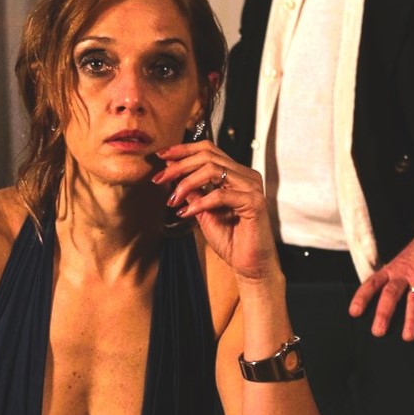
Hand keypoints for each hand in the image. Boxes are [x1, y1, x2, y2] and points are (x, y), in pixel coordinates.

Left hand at [152, 140, 278, 282]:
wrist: (249, 265)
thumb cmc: (230, 239)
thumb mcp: (203, 211)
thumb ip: (192, 191)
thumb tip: (172, 172)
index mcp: (236, 174)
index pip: (209, 150)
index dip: (184, 150)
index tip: (162, 157)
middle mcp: (246, 175)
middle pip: (208, 156)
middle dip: (179, 165)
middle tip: (159, 178)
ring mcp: (252, 187)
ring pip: (213, 170)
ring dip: (186, 183)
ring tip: (172, 199)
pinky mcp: (254, 201)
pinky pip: (221, 195)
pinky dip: (200, 203)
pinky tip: (186, 213)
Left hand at [349, 234, 413, 338]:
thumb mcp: (397, 264)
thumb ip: (387, 281)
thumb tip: (372, 305)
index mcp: (391, 270)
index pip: (373, 283)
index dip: (362, 297)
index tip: (354, 313)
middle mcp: (405, 273)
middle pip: (391, 293)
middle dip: (384, 313)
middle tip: (378, 332)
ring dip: (411, 319)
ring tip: (408, 337)